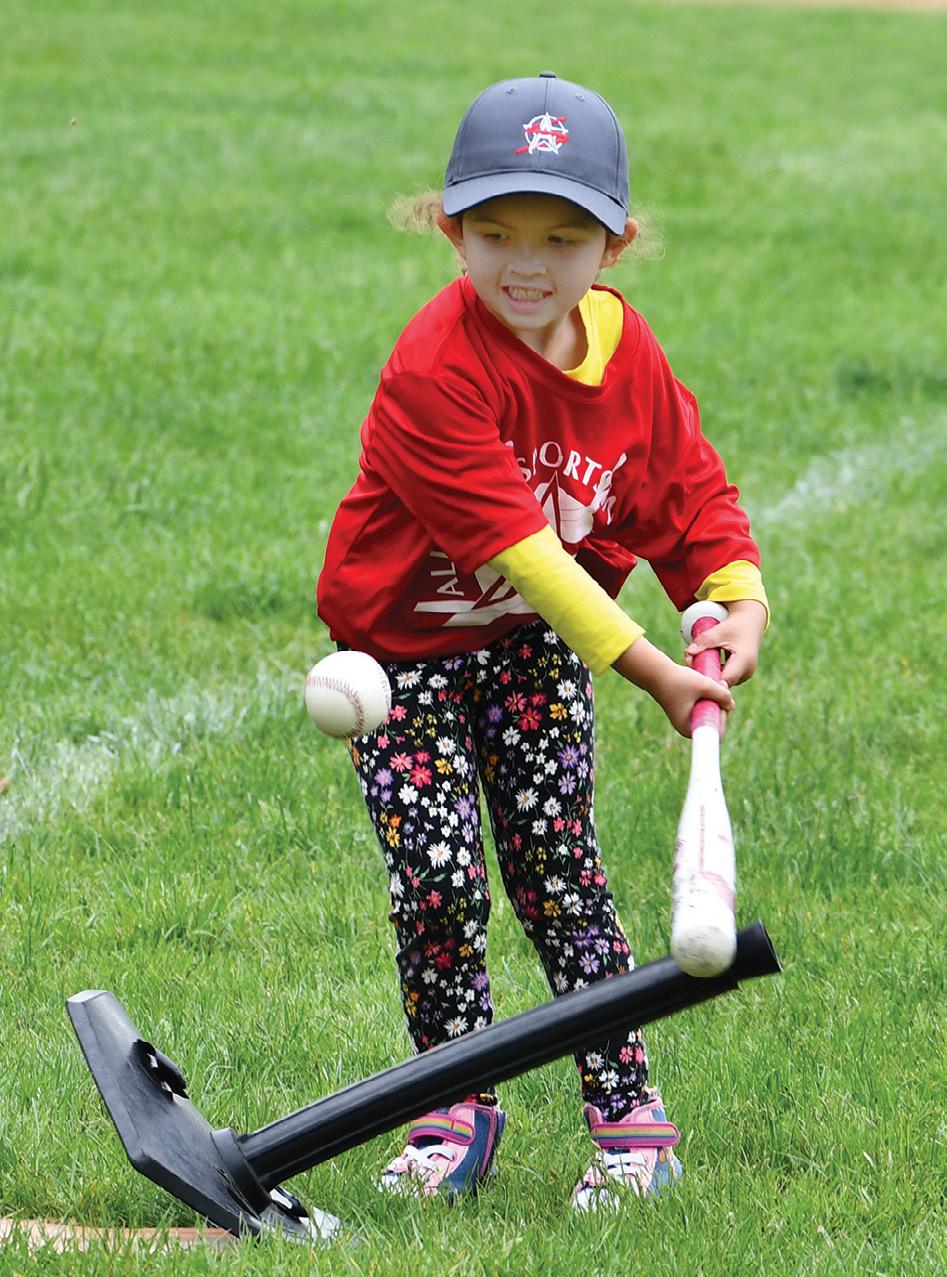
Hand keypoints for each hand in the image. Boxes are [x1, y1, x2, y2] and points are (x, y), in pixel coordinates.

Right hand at [613, 637, 734, 737]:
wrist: (655, 671)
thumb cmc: (677, 680)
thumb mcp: (704, 685)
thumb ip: (722, 695)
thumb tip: (731, 705)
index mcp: (688, 728)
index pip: (716, 732)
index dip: (724, 717)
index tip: (724, 701)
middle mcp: (687, 726)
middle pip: (714, 722)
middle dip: (721, 704)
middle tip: (722, 686)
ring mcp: (686, 718)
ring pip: (709, 712)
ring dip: (716, 698)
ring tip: (715, 682)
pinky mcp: (685, 709)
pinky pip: (703, 706)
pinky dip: (708, 696)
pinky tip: (707, 684)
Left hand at [684, 599, 766, 686]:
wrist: (750, 623)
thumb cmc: (736, 625)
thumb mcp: (719, 631)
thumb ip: (704, 640)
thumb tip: (689, 652)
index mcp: (743, 662)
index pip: (724, 681)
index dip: (708, 681)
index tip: (693, 673)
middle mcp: (746, 672)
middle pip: (721, 682)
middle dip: (704, 674)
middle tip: (688, 660)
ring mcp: (744, 675)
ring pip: (722, 681)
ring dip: (708, 672)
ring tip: (693, 659)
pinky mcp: (740, 675)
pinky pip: (724, 677)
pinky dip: (713, 671)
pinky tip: (702, 661)